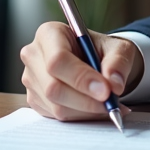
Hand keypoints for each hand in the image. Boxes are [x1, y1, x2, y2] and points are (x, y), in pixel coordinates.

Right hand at [20, 22, 144, 120]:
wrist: (96, 60)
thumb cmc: (103, 49)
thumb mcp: (118, 48)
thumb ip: (118, 63)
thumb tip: (114, 85)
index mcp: (49, 33)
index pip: (58, 60)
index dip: (81, 78)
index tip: (106, 91)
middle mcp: (34, 55)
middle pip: (53, 87)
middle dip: (86, 100)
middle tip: (111, 103)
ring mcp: (31, 79)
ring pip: (56, 106)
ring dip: (87, 111)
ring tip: (110, 105)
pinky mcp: (35, 99)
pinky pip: (57, 116)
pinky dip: (82, 116)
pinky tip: (97, 108)